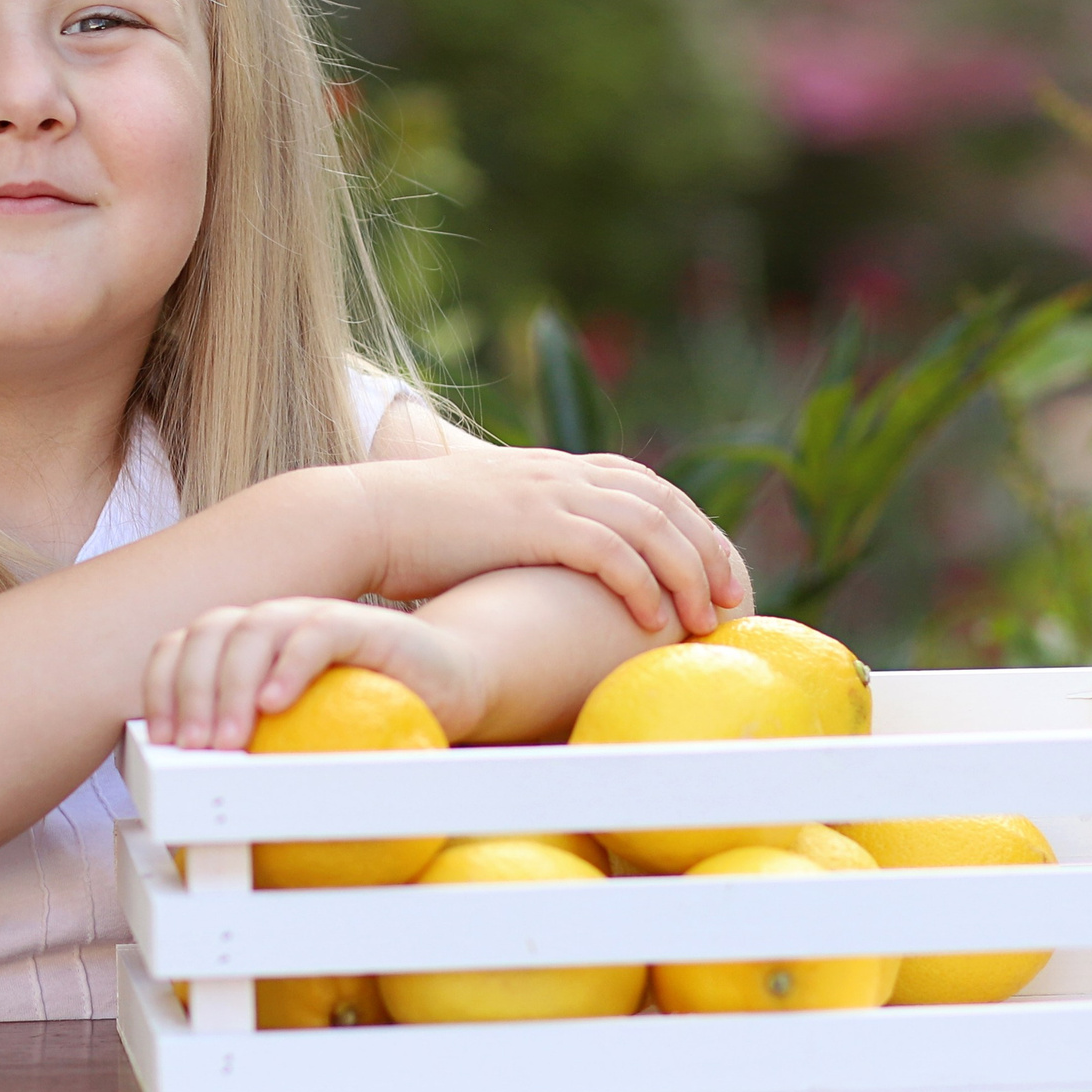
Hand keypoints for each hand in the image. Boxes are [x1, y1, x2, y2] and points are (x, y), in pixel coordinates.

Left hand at [144, 598, 474, 749]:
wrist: (449, 681)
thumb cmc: (370, 718)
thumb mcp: (303, 740)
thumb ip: (258, 754)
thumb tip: (198, 817)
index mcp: (245, 644)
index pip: (180, 647)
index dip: (162, 689)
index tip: (159, 744)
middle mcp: (271, 621)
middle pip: (207, 635)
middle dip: (189, 693)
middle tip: (193, 752)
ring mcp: (312, 617)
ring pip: (252, 629)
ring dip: (231, 685)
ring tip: (229, 741)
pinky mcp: (360, 624)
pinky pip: (316, 632)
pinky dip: (291, 663)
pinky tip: (277, 703)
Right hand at [352, 447, 746, 633]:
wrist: (359, 517)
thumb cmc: (408, 536)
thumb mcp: (481, 527)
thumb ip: (519, 540)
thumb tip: (539, 587)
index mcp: (550, 471)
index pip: (646, 485)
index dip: (690, 526)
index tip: (714, 573)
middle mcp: (558, 473)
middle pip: (664, 499)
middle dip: (708, 548)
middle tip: (733, 600)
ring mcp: (547, 493)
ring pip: (650, 523)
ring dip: (688, 571)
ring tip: (706, 620)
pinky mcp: (531, 522)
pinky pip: (610, 551)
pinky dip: (642, 583)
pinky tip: (652, 620)